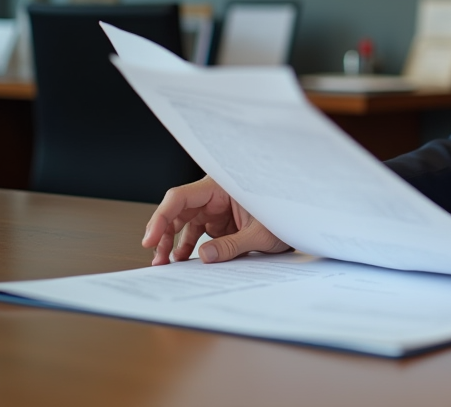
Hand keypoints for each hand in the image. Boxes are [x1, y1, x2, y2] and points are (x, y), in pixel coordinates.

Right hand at [142, 176, 290, 265]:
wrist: (301, 222)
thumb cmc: (285, 217)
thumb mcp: (261, 234)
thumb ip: (233, 245)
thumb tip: (205, 256)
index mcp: (221, 186)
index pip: (180, 197)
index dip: (161, 217)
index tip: (150, 238)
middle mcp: (214, 194)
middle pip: (178, 211)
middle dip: (163, 233)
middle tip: (156, 257)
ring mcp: (216, 208)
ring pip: (184, 223)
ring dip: (172, 242)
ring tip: (164, 263)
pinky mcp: (220, 220)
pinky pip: (197, 232)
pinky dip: (188, 246)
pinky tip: (181, 259)